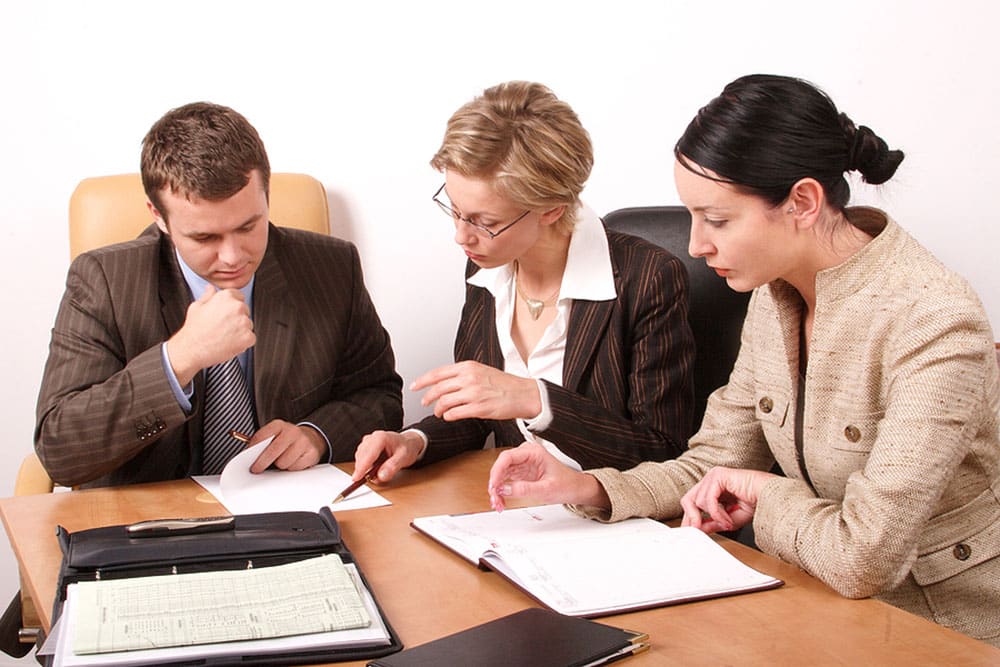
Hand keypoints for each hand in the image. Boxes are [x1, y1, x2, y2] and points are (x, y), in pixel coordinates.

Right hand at [167, 285, 254, 384]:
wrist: (191, 349)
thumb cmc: (193, 329)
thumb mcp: (197, 307)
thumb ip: (208, 296)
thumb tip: (211, 288)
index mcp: (226, 296)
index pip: (238, 297)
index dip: (231, 306)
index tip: (225, 314)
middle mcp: (238, 307)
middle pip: (245, 311)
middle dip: (236, 318)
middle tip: (222, 327)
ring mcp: (244, 322)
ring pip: (248, 325)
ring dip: (240, 330)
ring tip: (223, 336)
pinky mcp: (248, 337)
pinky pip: (251, 338)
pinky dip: (243, 342)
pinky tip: (229, 343)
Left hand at [248, 420, 325, 472]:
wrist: (310, 438)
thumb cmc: (286, 440)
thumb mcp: (273, 436)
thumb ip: (261, 443)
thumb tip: (247, 455)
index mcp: (279, 425)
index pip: (262, 437)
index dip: (253, 450)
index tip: (248, 460)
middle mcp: (292, 431)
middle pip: (273, 451)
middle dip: (262, 462)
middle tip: (256, 469)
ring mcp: (303, 442)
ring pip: (284, 462)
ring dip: (281, 465)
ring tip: (282, 460)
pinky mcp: (312, 453)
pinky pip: (295, 468)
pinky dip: (292, 468)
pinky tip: (293, 462)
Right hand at [352, 430, 424, 482]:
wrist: (408, 443)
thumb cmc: (406, 448)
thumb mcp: (404, 458)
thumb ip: (393, 466)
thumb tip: (381, 476)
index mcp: (381, 438)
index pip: (368, 454)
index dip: (361, 467)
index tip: (357, 478)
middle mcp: (371, 438)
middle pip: (361, 457)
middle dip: (365, 470)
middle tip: (375, 478)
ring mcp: (367, 443)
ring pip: (360, 459)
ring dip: (366, 468)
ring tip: (382, 469)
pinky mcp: (365, 448)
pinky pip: (361, 459)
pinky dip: (366, 467)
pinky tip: (377, 467)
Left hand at [411, 361, 540, 421]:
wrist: (523, 394)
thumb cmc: (504, 384)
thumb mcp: (481, 371)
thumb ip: (463, 374)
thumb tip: (444, 382)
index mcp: (468, 367)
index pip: (438, 373)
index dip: (422, 380)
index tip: (415, 386)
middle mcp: (469, 378)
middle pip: (438, 389)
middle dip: (427, 398)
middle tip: (425, 403)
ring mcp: (473, 394)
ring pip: (444, 402)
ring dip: (438, 409)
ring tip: (439, 412)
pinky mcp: (479, 408)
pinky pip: (455, 414)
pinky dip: (449, 416)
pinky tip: (450, 416)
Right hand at [487, 442, 608, 511]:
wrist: (575, 488)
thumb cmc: (566, 484)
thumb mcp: (547, 489)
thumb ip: (525, 489)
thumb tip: (504, 489)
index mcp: (533, 452)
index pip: (507, 457)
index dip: (497, 471)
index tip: (493, 485)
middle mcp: (525, 455)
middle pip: (501, 466)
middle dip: (495, 483)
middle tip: (495, 499)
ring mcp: (521, 464)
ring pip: (501, 474)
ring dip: (497, 490)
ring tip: (499, 504)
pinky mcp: (520, 473)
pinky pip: (505, 481)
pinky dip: (501, 492)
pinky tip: (501, 501)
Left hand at [679, 467, 776, 532]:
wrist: (770, 495)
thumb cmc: (755, 503)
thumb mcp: (728, 519)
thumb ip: (712, 522)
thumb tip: (699, 529)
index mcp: (712, 488)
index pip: (692, 502)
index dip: (689, 518)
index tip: (689, 531)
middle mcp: (710, 480)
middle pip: (688, 499)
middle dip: (691, 517)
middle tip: (697, 531)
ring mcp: (713, 476)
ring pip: (699, 501)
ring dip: (714, 517)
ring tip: (728, 523)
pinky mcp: (718, 476)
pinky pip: (709, 500)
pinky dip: (717, 513)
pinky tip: (727, 519)